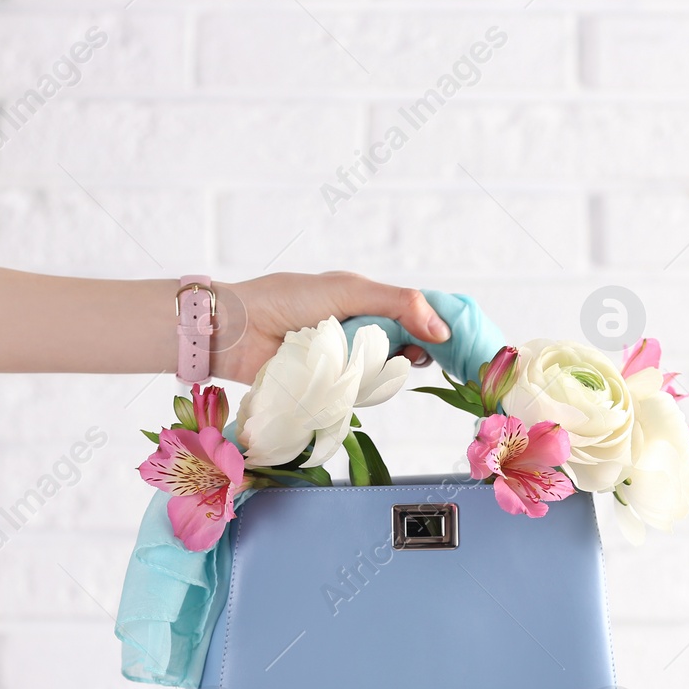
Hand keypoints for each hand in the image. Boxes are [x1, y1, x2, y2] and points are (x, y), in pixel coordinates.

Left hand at [212, 271, 450, 383]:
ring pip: (384, 376)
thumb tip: (441, 328)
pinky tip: (342, 378)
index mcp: (366, 305)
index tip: (452, 339)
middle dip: (411, 352)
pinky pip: (358, 397)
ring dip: (379, 370)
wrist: (236, 330)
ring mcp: (345, 364)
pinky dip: (357, 389)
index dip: (434, 328)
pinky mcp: (329, 391)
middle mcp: (359, 335)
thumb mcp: (348, 291)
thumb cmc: (286, 300)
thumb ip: (397, 303)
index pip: (413, 317)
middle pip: (405, 351)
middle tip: (408, 352)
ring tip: (358, 359)